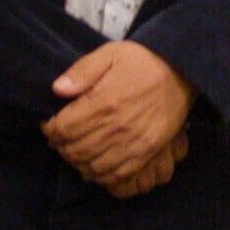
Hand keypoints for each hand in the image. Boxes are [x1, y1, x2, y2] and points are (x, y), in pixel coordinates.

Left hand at [45, 41, 194, 197]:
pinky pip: (117, 174)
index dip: (50, 129)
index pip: (63, 128)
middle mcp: (116, 127)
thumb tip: (57, 90)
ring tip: (76, 152)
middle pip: (75, 150)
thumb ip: (81, 71)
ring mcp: (132, 143)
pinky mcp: (146, 152)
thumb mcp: (109, 54)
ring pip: (93, 166)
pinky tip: (95, 166)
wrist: (180, 72)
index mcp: (103, 102)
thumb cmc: (141, 62)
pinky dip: (101, 176)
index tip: (49, 125)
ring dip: (78, 163)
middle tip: (61, 140)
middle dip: (61, 147)